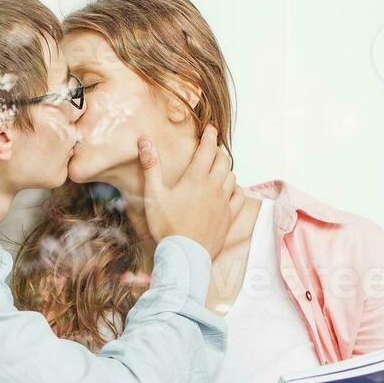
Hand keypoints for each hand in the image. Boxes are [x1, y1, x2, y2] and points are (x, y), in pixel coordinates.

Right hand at [136, 125, 243, 258]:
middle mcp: (214, 186)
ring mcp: (224, 202)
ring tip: (218, 167)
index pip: (207, 149)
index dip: (209, 135)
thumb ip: (151, 166)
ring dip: (226, 168)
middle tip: (211, 147)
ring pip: (232, 176)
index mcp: (196, 178)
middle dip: (218, 150)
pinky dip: (235, 187)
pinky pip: (239, 195)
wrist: (185, 255)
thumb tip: (145, 140)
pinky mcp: (229, 216)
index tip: (210, 127)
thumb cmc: (166, 225)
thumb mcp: (153, 195)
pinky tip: (229, 189)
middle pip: (223, 160)